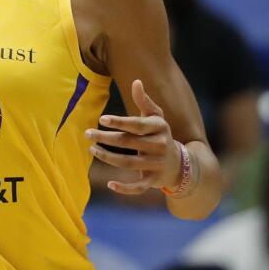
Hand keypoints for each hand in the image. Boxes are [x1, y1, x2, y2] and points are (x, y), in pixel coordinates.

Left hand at [86, 79, 181, 194]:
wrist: (180, 164)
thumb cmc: (160, 135)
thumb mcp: (156, 117)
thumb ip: (144, 101)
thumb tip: (136, 81)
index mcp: (159, 127)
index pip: (137, 125)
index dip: (120, 122)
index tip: (101, 119)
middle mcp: (160, 146)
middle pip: (129, 143)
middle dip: (106, 138)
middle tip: (88, 134)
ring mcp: (157, 164)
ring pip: (129, 163)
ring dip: (108, 157)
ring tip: (92, 149)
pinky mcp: (154, 181)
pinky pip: (139, 187)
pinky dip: (125, 189)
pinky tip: (109, 184)